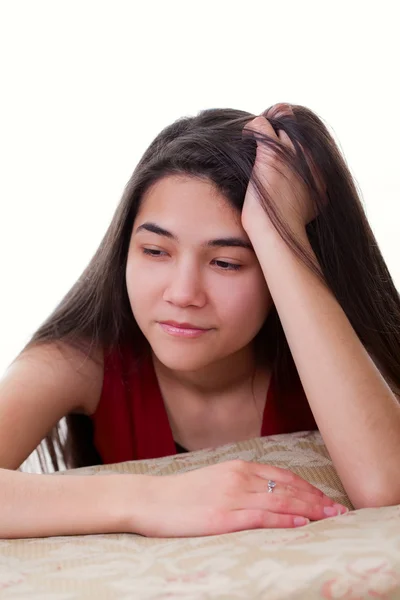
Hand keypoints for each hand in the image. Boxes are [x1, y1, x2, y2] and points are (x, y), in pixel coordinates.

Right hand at [128, 460, 347, 537]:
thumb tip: (266, 491)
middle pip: (287, 487)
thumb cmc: (181, 493)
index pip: (283, 476)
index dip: (308, 487)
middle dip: (317, 499)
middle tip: (339, 511)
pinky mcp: (222, 517)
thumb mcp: (215, 479)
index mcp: (238, 468)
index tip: (326, 498)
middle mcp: (239, 478)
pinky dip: (285, 520)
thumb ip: (240, 482)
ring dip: (310, 509)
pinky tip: (302, 524)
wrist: (149, 499)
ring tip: (331, 517)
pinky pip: (261, 518)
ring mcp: (231, 497)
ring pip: (280, 501)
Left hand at [241, 103, 325, 236]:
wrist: (276, 233)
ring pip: (279, 122)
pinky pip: (261, 125)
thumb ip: (307, 194)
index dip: (288, 144)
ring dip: (266, 129)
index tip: (276, 152)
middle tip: (263, 142)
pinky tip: (246, 138)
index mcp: (318, 170)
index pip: (304, 143)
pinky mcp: (273, 152)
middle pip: (293, 129)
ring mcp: (291, 152)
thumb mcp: (309, 208)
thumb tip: (304, 198)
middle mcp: (308, 156)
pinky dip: (251, 129)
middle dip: (278, 131)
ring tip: (253, 140)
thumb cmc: (286, 228)